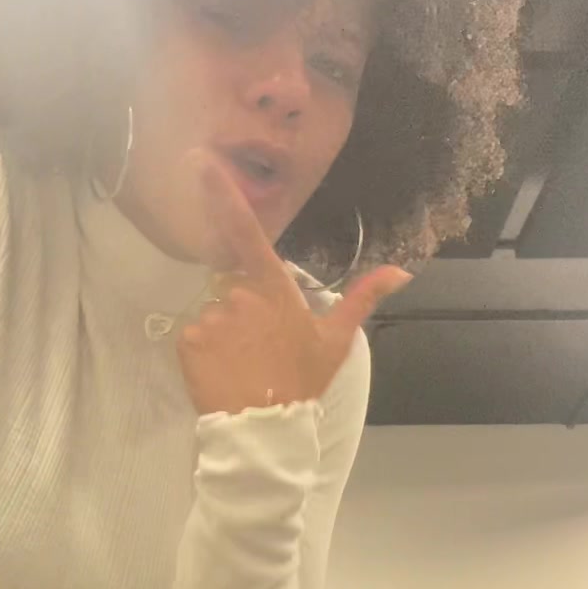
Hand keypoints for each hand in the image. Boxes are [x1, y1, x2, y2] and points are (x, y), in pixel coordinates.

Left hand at [177, 157, 412, 416]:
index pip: (246, 232)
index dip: (221, 194)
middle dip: (240, 309)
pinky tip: (222, 370)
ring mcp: (211, 317)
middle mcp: (239, 295)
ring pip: (212, 313)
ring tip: (242, 363)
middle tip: (257, 347)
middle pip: (231, 286)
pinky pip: (192, 336)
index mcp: (275, 288)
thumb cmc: (303, 380)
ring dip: (223, 333)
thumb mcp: (336, 340)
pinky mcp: (188, 341)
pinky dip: (203, 351)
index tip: (198, 162)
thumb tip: (399, 271)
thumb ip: (361, 298)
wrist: (265, 426)